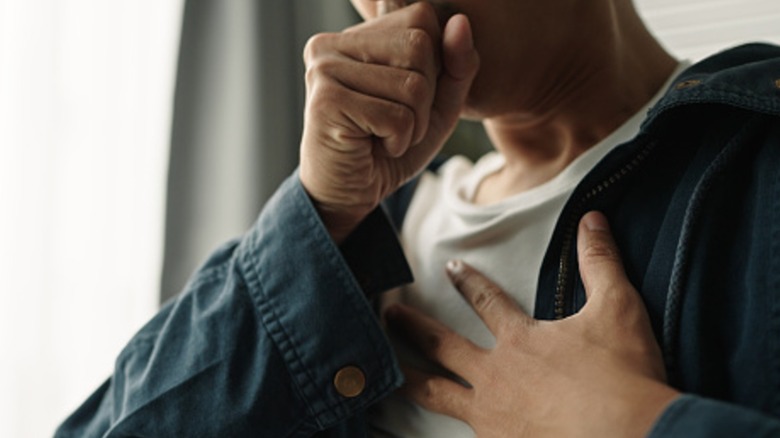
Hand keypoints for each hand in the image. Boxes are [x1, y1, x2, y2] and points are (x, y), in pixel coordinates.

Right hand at [299, 3, 479, 241]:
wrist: (348, 195)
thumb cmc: (389, 147)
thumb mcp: (437, 106)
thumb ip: (456, 65)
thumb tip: (461, 22)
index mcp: (356, 35)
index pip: (422, 16)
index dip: (434, 63)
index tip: (406, 97)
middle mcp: (332, 43)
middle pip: (420, 44)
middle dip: (425, 96)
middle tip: (395, 122)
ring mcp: (324, 69)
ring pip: (412, 83)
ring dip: (413, 124)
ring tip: (384, 135)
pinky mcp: (326, 101)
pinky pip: (397, 116)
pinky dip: (398, 141)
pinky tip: (373, 147)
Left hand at [386, 211, 679, 436]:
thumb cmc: (624, 376)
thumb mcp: (617, 309)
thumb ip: (600, 263)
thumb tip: (592, 219)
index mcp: (520, 340)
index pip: (485, 301)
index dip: (467, 281)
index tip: (449, 267)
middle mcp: (495, 376)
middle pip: (441, 345)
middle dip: (411, 327)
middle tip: (387, 314)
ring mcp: (491, 416)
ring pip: (435, 393)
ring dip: (408, 378)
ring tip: (384, 373)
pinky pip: (458, 434)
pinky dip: (438, 429)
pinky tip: (414, 428)